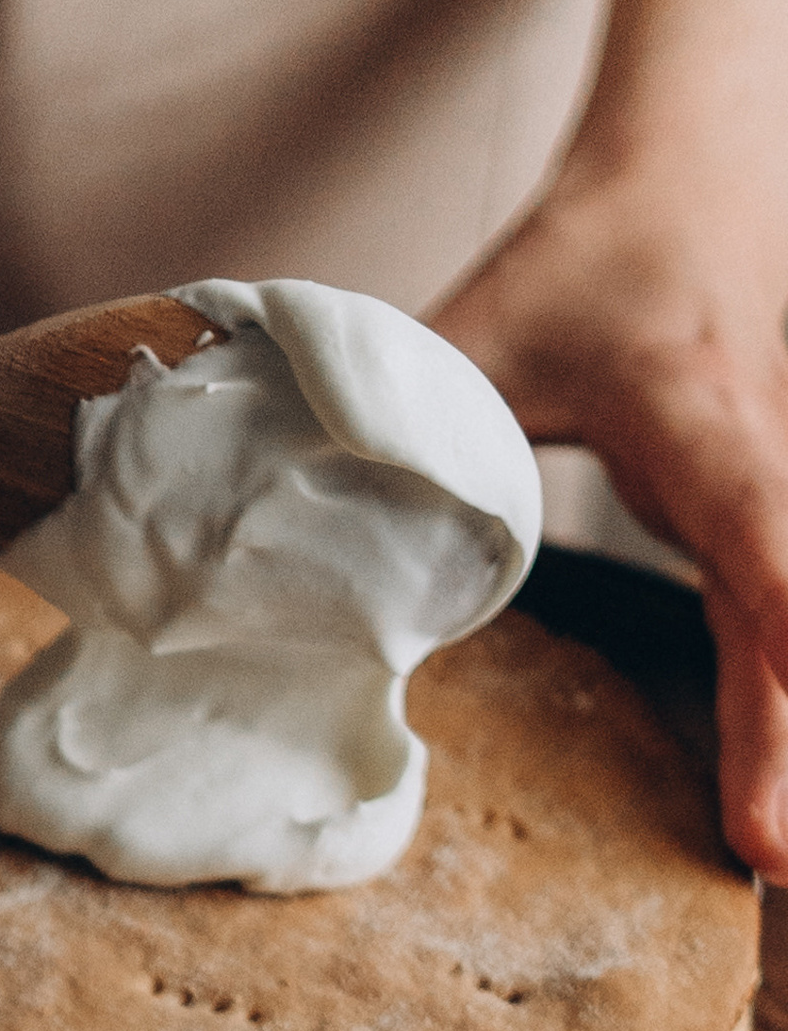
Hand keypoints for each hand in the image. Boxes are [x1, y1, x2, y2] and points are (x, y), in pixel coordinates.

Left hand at [434, 177, 787, 875]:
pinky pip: (768, 630)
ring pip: (787, 629)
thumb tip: (291, 505)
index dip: (781, 596)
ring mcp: (766, 499)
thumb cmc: (590, 251)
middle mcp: (754, 461)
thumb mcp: (489, 316)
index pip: (750, 513)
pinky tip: (763, 806)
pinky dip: (768, 713)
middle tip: (771, 853)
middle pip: (782, 608)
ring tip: (769, 856)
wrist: (697, 175)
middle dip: (780, 731)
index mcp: (694, 410)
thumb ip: (405, 411)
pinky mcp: (756, 528)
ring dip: (783, 743)